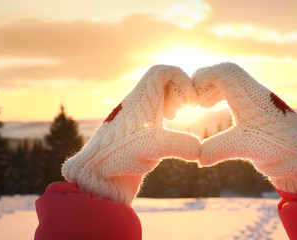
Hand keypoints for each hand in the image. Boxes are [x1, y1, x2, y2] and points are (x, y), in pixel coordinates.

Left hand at [62, 65, 199, 204]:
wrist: (97, 173)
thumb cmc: (119, 155)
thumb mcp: (153, 147)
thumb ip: (181, 144)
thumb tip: (199, 150)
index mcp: (141, 99)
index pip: (161, 72)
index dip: (180, 78)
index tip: (188, 101)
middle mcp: (138, 104)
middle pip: (163, 82)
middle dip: (179, 92)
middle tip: (184, 108)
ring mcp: (137, 117)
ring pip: (159, 98)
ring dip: (172, 103)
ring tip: (174, 118)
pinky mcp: (136, 131)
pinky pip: (155, 113)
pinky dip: (166, 117)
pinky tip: (167, 133)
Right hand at [193, 62, 296, 193]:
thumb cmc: (279, 147)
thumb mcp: (246, 148)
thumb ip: (219, 149)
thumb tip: (197, 158)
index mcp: (251, 96)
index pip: (225, 72)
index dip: (204, 79)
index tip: (194, 99)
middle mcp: (254, 92)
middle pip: (226, 71)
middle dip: (205, 81)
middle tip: (194, 100)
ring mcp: (255, 98)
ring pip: (230, 79)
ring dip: (212, 88)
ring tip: (201, 104)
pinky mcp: (256, 106)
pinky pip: (234, 89)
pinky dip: (219, 94)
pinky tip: (212, 107)